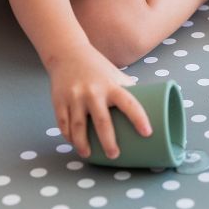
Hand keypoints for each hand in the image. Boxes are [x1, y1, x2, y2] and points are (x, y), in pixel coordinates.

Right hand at [49, 45, 151, 159]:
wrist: (68, 53)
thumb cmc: (97, 68)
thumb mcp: (115, 75)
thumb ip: (128, 90)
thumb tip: (149, 107)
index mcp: (111, 85)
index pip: (129, 103)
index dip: (139, 118)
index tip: (147, 133)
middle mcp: (93, 92)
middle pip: (102, 121)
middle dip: (108, 141)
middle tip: (114, 155)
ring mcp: (75, 97)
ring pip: (78, 126)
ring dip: (83, 144)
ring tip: (88, 155)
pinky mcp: (59, 101)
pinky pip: (63, 123)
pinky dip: (68, 136)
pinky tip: (74, 143)